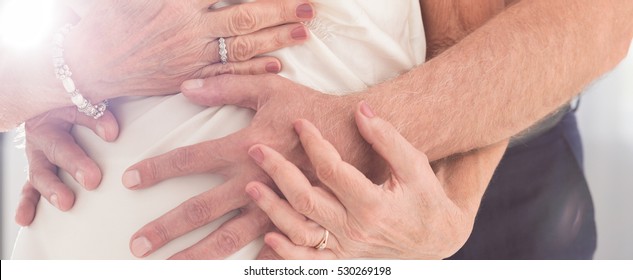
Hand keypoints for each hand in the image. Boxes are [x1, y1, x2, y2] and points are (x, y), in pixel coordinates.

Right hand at [15, 106, 119, 225]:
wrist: (52, 109)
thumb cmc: (77, 107)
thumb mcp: (87, 104)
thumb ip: (99, 114)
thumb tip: (111, 131)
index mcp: (59, 112)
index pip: (80, 114)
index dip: (95, 122)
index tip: (112, 133)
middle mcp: (44, 135)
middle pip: (58, 149)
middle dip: (75, 164)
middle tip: (92, 179)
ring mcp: (38, 156)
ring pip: (41, 172)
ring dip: (52, 189)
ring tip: (65, 202)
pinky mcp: (37, 172)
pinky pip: (29, 189)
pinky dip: (27, 204)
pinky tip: (25, 218)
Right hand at [64, 0, 313, 100]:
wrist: (87, 67)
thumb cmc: (104, 23)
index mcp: (176, 2)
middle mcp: (190, 28)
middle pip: (245, 16)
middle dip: (280, 9)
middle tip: (309, 5)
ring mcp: (192, 55)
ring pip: (243, 45)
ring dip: (276, 38)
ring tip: (304, 31)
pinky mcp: (190, 77)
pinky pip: (229, 73)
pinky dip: (254, 68)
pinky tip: (277, 64)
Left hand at [123, 74, 378, 258]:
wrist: (357, 137)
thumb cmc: (311, 111)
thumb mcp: (270, 89)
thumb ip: (227, 86)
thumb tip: (186, 87)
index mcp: (244, 148)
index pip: (189, 160)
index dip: (156, 169)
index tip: (130, 180)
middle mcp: (253, 182)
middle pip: (200, 210)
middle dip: (165, 229)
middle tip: (138, 244)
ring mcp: (274, 207)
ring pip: (227, 239)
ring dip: (196, 256)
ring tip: (170, 269)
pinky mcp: (294, 221)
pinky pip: (269, 252)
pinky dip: (249, 266)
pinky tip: (230, 275)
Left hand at [245, 102, 478, 258]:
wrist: (437, 240)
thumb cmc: (425, 198)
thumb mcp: (414, 166)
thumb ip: (387, 139)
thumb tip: (361, 110)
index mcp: (373, 204)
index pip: (331, 169)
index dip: (313, 143)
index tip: (300, 123)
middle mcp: (355, 230)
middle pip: (306, 199)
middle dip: (278, 171)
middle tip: (257, 149)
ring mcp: (346, 249)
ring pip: (299, 231)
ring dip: (272, 209)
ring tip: (251, 186)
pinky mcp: (342, 261)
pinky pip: (307, 262)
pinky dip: (285, 253)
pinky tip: (268, 236)